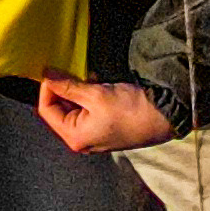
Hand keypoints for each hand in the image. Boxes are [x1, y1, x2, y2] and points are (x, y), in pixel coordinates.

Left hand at [27, 75, 178, 154]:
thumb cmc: (132, 111)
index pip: (46, 109)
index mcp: (74, 136)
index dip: (48, 88)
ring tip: (90, 79)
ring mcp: (93, 134)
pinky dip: (89, 95)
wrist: (164, 117)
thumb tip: (47, 76)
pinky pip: (88, 109)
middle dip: (64, 88)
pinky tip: (99, 84)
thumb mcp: (96, 95)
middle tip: (74, 72)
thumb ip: (68, 86)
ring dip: (78, 90)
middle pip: (59, 109)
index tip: (55, 71)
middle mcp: (81, 139)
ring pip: (74, 107)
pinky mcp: (104, 127)